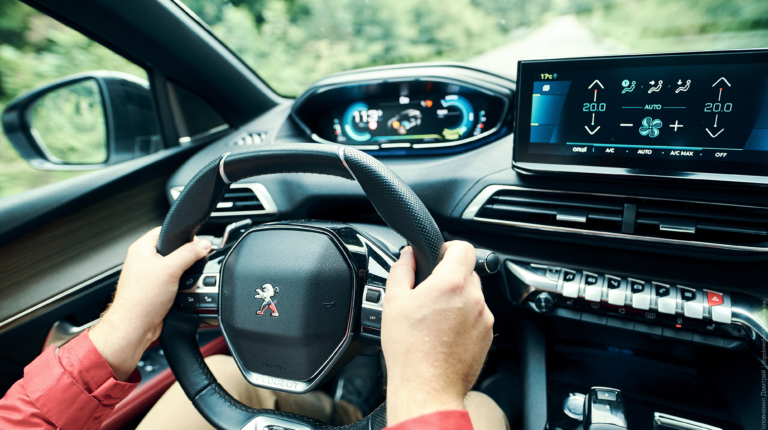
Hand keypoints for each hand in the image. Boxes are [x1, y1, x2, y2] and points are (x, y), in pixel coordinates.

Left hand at [89, 227, 210, 380]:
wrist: (135, 327)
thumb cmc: (141, 300)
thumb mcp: (171, 269)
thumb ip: (189, 253)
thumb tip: (204, 245)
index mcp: (141, 248)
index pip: (166, 231)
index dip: (183, 235)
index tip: (197, 243)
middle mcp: (143, 261)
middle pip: (172, 250)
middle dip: (186, 257)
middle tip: (193, 263)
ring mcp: (148, 276)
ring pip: (174, 267)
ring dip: (184, 274)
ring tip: (184, 281)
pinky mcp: (154, 290)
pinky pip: (173, 282)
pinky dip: (180, 286)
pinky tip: (182, 292)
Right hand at [381, 241, 493, 425]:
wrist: (426, 387)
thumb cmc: (409, 349)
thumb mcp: (394, 302)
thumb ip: (401, 270)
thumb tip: (408, 256)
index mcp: (451, 283)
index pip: (463, 247)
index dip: (448, 248)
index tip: (437, 257)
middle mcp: (473, 298)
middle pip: (467, 272)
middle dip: (449, 278)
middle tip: (428, 294)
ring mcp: (483, 318)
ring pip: (473, 296)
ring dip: (457, 300)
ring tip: (434, 319)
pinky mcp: (487, 336)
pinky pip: (477, 317)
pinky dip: (463, 319)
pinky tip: (443, 334)